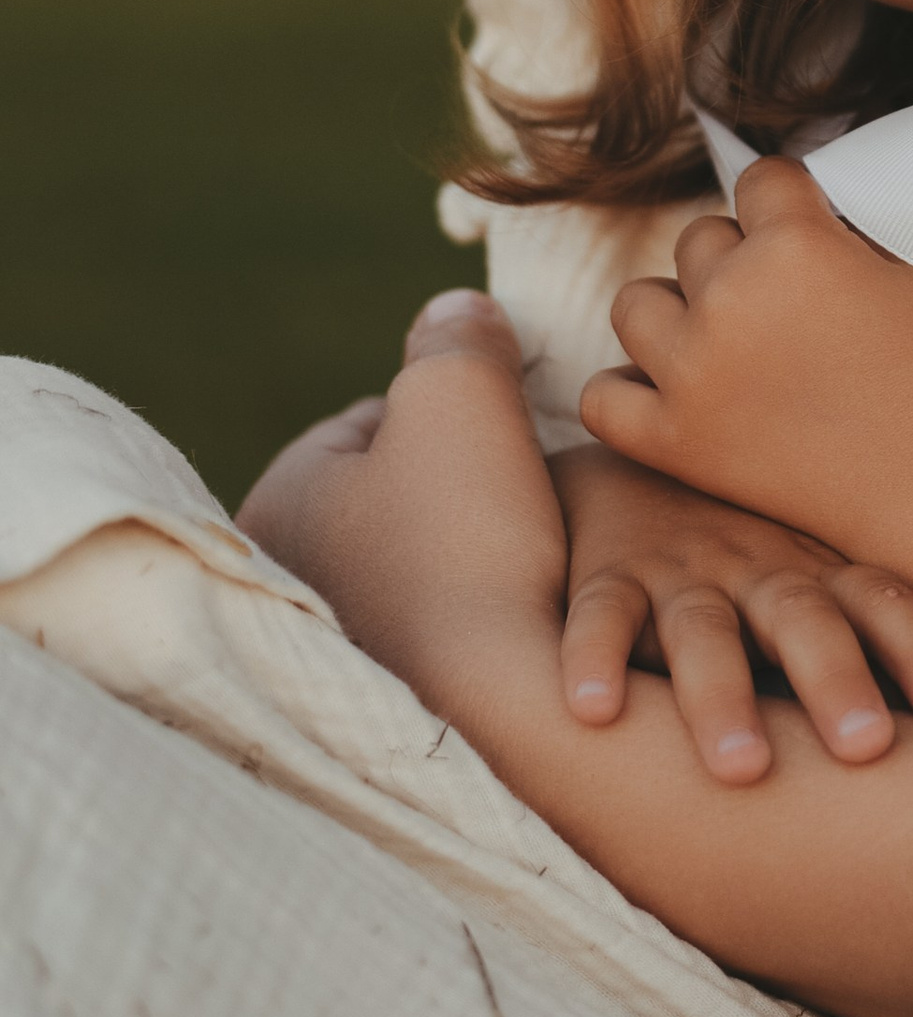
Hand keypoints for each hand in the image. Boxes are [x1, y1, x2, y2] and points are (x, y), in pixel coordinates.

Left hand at [238, 289, 566, 712]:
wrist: (503, 706)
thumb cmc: (469, 540)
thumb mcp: (461, 395)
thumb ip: (454, 335)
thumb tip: (455, 311)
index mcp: (278, 501)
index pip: (368, 419)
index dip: (453, 412)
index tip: (506, 435)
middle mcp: (277, 580)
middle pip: (389, 492)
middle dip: (454, 483)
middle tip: (522, 489)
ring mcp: (327, 649)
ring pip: (413, 559)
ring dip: (468, 547)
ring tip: (532, 546)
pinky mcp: (381, 700)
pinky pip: (436, 621)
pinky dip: (476, 606)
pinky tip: (523, 605)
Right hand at [551, 443, 912, 786]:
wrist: (633, 468)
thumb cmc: (751, 552)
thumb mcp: (816, 576)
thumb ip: (874, 636)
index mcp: (822, 572)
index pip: (885, 604)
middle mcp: (760, 566)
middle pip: (804, 621)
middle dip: (837, 682)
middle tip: (868, 748)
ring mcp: (684, 570)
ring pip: (704, 632)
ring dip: (723, 696)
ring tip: (742, 768)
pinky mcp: (609, 578)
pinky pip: (599, 616)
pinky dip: (593, 658)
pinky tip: (593, 711)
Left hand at [583, 160, 912, 591]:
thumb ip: (854, 229)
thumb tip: (814, 213)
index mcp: (795, 245)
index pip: (761, 179)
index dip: (790, 200)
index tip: (804, 223)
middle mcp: (730, 299)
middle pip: (699, 239)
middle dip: (739, 257)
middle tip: (783, 299)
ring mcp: (692, 372)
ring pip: (635, 303)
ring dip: (675, 310)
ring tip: (721, 336)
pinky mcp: (675, 442)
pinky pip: (603, 395)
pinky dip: (629, 388)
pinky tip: (675, 388)